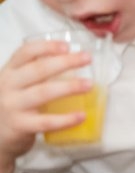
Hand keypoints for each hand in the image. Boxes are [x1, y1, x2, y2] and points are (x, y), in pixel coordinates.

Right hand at [0, 41, 92, 171]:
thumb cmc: (15, 104)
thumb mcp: (18, 84)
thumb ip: (38, 73)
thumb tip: (76, 61)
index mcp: (10, 71)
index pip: (25, 52)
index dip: (46, 47)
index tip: (67, 46)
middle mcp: (8, 86)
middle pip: (37, 70)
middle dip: (65, 62)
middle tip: (87, 58)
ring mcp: (12, 106)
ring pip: (43, 92)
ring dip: (69, 87)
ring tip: (89, 85)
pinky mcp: (19, 126)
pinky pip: (45, 122)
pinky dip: (65, 119)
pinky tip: (81, 116)